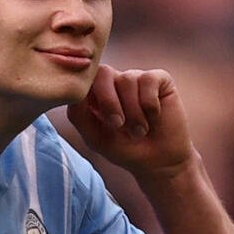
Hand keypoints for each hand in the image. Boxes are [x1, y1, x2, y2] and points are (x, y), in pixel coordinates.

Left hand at [67, 64, 195, 178]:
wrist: (160, 161)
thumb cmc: (126, 149)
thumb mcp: (96, 138)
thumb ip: (78, 115)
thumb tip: (73, 93)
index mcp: (97, 93)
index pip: (85, 79)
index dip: (88, 92)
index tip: (96, 117)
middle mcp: (116, 82)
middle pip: (103, 72)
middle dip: (108, 101)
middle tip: (117, 125)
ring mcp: (137, 79)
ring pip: (127, 80)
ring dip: (133, 112)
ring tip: (139, 131)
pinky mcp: (159, 79)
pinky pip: (148, 80)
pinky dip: (149, 104)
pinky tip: (154, 117)